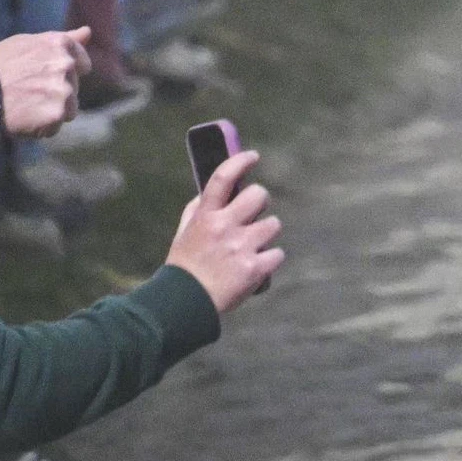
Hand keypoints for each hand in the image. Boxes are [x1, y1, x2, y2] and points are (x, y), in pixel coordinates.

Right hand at [0, 28, 87, 139]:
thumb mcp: (28, 43)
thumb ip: (63, 39)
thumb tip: (88, 32)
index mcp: (61, 45)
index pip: (83, 65)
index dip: (65, 73)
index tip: (44, 76)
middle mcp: (66, 66)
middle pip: (74, 88)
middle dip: (56, 92)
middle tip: (27, 91)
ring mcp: (63, 91)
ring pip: (69, 109)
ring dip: (52, 111)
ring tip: (25, 104)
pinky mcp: (56, 114)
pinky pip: (56, 126)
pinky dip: (42, 126)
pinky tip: (23, 117)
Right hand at [166, 148, 283, 315]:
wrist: (184, 304)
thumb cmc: (185, 266)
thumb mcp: (184, 232)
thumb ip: (200, 209)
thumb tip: (220, 188)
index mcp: (205, 216)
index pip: (223, 178)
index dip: (240, 162)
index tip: (252, 157)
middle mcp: (224, 227)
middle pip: (259, 195)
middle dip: (260, 203)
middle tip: (253, 216)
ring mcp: (241, 247)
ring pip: (273, 225)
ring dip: (266, 235)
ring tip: (250, 249)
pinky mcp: (255, 268)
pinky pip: (277, 254)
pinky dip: (269, 261)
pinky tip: (255, 267)